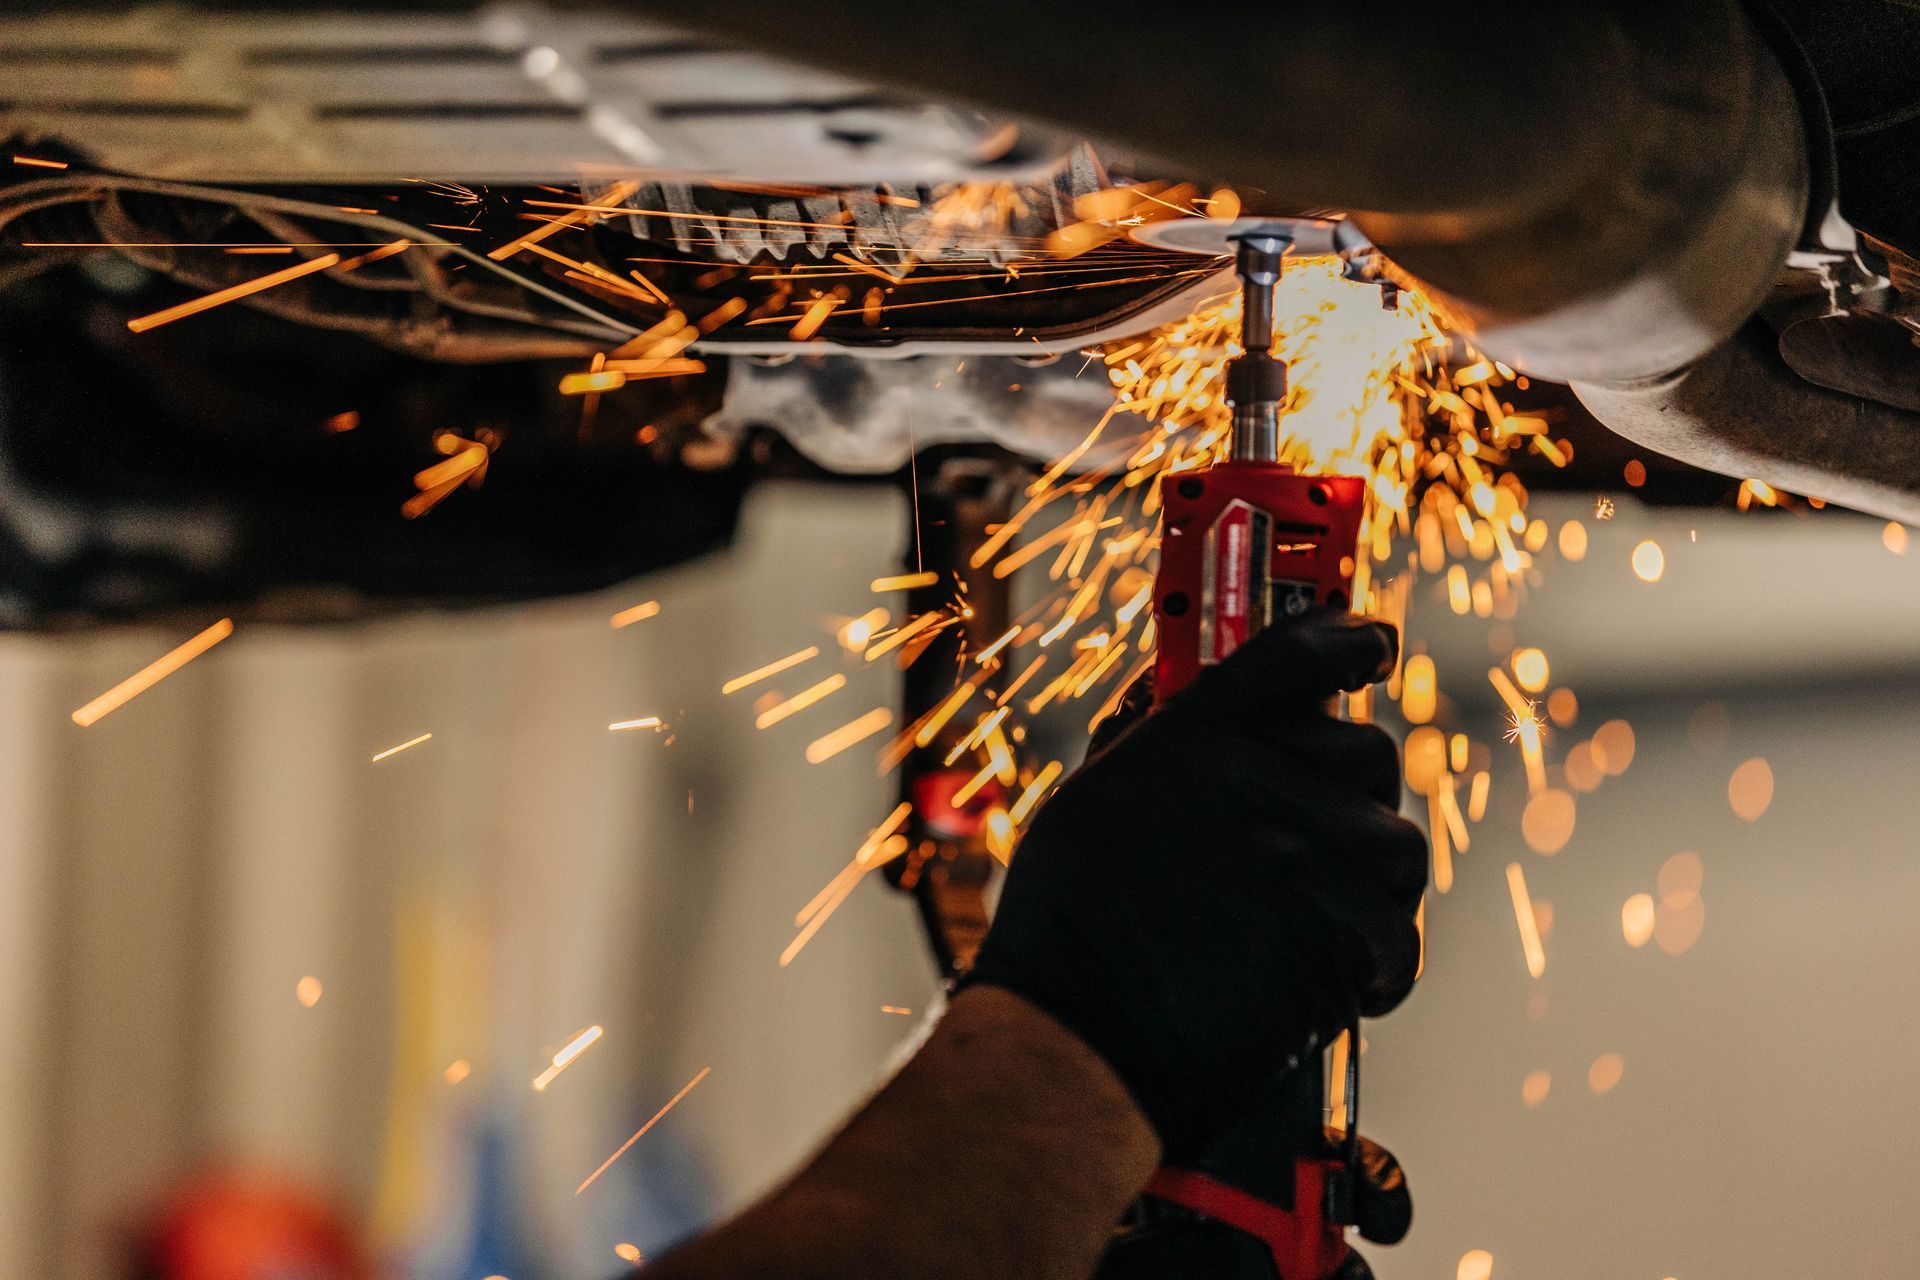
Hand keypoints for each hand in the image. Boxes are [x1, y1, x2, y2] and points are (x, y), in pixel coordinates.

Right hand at [965, 612, 1425, 1159]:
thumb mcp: (1094, 796)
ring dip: (1369, 883)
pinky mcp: (1341, 934)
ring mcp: (1305, 853)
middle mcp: (1257, 776)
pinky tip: (1323, 981)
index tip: (1371, 644)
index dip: (1349, 639)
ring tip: (1315, 920)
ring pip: (1398, 844)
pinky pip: (1400, 936)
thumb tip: (1180, 684)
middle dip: (1351, 795)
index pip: (1299, 649)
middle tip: (1312, 843)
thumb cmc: (1071, 925)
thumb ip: (1152, 735)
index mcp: (1194, 732)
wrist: (1080, 1032)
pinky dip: (1372, 967)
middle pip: (1366, 750)